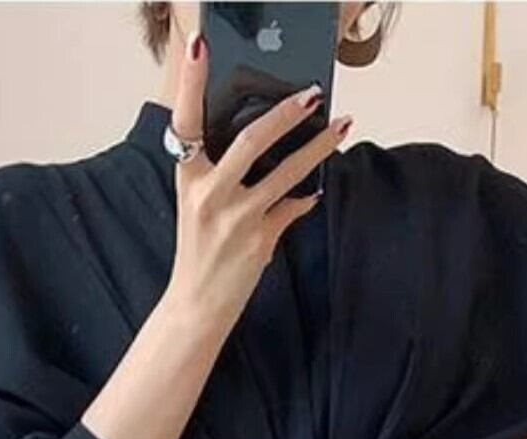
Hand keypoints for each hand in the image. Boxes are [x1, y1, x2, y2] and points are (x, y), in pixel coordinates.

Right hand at [166, 30, 353, 333]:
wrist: (196, 305)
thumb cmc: (198, 250)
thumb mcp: (196, 203)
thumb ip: (217, 170)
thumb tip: (260, 136)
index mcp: (187, 177)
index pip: (185, 119)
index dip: (189, 80)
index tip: (199, 46)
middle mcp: (209, 194)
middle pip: (252, 140)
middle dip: (287, 113)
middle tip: (313, 94)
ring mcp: (236, 218)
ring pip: (286, 172)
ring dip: (319, 147)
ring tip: (341, 127)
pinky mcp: (260, 241)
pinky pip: (293, 208)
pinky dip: (306, 197)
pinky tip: (316, 188)